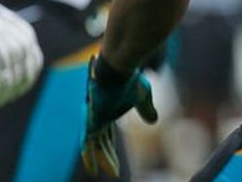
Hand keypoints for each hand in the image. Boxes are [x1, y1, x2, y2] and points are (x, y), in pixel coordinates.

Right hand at [0, 0, 43, 107]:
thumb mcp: (5, 31)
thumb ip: (11, 43)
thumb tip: (8, 60)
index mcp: (28, 37)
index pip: (35, 63)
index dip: (30, 77)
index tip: (21, 87)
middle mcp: (25, 46)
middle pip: (28, 75)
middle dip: (20, 90)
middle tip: (9, 99)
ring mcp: (13, 54)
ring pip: (15, 82)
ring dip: (7, 96)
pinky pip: (3, 84)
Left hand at [82, 56, 157, 177]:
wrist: (118, 69)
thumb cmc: (131, 80)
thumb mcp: (143, 97)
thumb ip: (147, 110)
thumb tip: (153, 122)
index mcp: (108, 114)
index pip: (107, 138)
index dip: (111, 151)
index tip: (116, 163)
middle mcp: (98, 119)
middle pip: (102, 143)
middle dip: (108, 158)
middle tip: (114, 171)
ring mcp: (93, 120)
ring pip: (95, 146)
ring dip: (102, 160)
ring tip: (107, 173)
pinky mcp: (91, 121)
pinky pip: (88, 144)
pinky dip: (90, 157)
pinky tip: (94, 169)